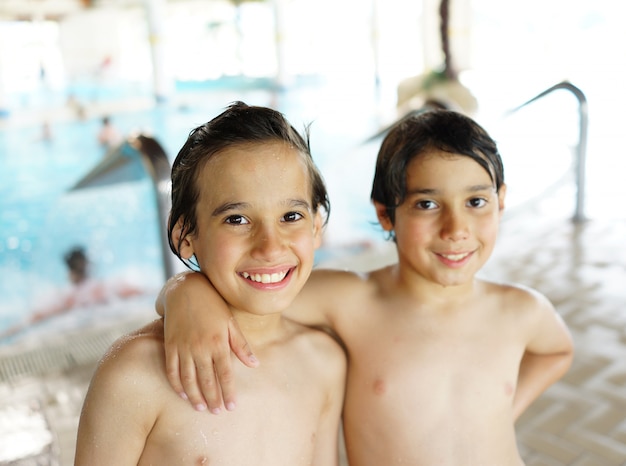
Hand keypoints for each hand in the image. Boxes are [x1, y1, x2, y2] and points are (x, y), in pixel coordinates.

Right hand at [159, 272, 258, 412]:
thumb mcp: (231, 322)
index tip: (232, 406)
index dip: (229, 392)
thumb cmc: (213, 305)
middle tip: (218, 412)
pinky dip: (177, 384)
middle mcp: (201, 347)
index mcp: (219, 342)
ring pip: (188, 379)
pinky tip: (183, 394)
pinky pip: (172, 370)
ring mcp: (184, 347)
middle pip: (207, 380)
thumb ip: (241, 345)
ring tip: (201, 408)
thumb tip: (255, 364)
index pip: (226, 374)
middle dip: (213, 399)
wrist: (186, 290)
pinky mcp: (170, 345)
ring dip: (195, 396)